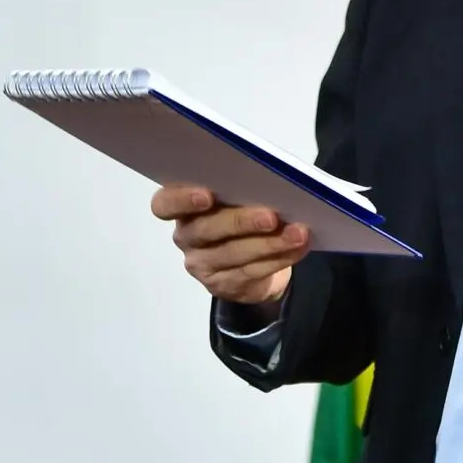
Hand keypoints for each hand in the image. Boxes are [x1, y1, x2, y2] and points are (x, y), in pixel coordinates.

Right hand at [150, 187, 310, 307]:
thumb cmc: (242, 212)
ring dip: (269, 244)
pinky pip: (251, 272)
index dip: (181, 200)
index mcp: (182, 206)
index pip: (164, 204)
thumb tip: (272, 177)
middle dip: (241, 222)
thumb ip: (241, 187)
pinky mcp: (222, 285)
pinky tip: (298, 247)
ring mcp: (201, 264)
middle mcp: (186, 236)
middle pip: (206, 230)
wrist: (252, 257)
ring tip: (298, 233)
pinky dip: (279, 258)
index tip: (207, 195)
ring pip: (233, 254)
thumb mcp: (237, 196)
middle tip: (271, 216)